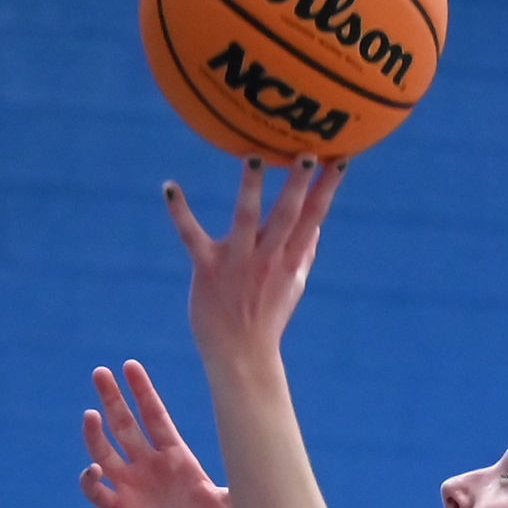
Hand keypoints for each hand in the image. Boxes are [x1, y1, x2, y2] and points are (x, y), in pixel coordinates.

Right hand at [78, 362, 236, 507]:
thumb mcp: (236, 507)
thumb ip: (243, 483)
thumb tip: (269, 460)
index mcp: (177, 459)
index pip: (156, 417)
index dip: (143, 392)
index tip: (129, 366)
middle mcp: (150, 467)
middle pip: (126, 425)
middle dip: (112, 399)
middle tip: (99, 372)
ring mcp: (132, 487)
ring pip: (105, 453)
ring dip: (95, 435)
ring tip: (90, 416)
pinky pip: (97, 491)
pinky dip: (90, 480)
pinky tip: (92, 470)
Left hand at [162, 158, 345, 366]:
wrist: (240, 355)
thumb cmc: (267, 318)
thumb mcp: (293, 285)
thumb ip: (305, 253)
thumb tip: (317, 224)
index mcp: (290, 259)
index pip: (314, 217)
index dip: (327, 188)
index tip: (339, 159)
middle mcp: (267, 258)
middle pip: (287, 214)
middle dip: (297, 184)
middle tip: (305, 152)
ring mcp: (237, 262)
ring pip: (245, 219)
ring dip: (250, 189)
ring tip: (253, 158)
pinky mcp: (207, 268)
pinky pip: (192, 235)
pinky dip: (180, 211)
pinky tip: (169, 187)